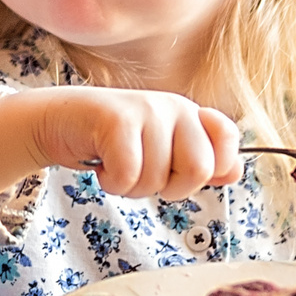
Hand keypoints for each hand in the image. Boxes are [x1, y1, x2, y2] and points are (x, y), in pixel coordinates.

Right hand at [0, 86, 243, 198]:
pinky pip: (128, 175)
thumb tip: (236, 172)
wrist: (59, 121)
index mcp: (190, 114)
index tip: (182, 172)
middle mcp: (174, 107)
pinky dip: (112, 183)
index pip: (229, 140)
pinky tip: (102, 165)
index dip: (215, 167)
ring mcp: (146, 110)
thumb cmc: (112, 141)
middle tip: (147, 176)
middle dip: (172, 188)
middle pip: (200, 169)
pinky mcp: (116, 119)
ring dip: (133, 188)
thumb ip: (198, 162)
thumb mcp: (161, 152)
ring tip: (118, 166)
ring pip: (158, 179)